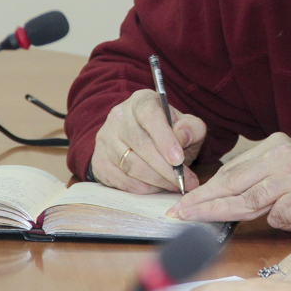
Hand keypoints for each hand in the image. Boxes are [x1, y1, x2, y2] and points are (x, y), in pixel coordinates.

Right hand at [90, 89, 204, 193]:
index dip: (164, 138)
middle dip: (165, 168)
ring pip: (131, 165)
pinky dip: (142, 188)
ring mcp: (105, 138)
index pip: (150, 116)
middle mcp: (119, 116)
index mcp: (141, 101)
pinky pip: (121, 180)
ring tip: (174, 185)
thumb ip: (191, 128)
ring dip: (156, 181)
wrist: (142, 140)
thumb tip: (183, 136)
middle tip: (184, 182)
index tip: (179, 160)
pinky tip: (157, 188)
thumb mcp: (186, 125)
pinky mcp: (99, 161)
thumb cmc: (169, 132)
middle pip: (140, 144)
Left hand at [166, 132, 290, 230]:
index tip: (183, 203)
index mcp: (274, 144)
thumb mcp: (281, 173)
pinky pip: (276, 217)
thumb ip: (252, 180)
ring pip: (249, 202)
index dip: (205, 190)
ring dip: (225, 215)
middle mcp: (284, 155)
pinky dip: (279, 223)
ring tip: (201, 224)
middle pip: (234, 184)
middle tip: (179, 214)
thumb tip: (210, 198)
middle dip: (204, 202)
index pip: (230, 171)